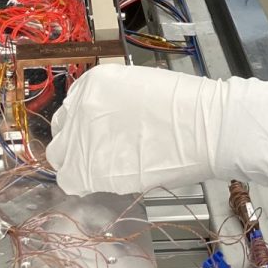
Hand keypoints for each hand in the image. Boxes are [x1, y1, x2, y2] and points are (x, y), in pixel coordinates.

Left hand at [45, 65, 267, 206]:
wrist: (205, 126)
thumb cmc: (184, 105)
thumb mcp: (137, 88)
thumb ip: (111, 104)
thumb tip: (106, 123)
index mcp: (92, 83)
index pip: (71, 109)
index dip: (83, 126)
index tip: (96, 136)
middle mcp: (79, 107)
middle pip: (62, 134)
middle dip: (76, 145)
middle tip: (100, 155)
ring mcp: (81, 138)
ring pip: (62, 160)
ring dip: (78, 165)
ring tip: (107, 169)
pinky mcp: (90, 169)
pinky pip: (73, 182)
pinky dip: (86, 184)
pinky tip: (112, 180)